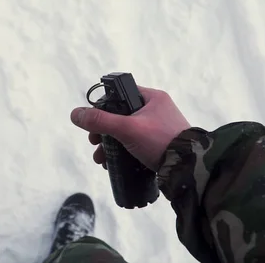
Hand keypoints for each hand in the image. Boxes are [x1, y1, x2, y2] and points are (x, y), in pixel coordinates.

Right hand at [70, 86, 190, 170]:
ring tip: (100, 159)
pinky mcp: (160, 146)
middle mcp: (157, 110)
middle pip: (120, 116)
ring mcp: (159, 129)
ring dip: (110, 145)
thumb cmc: (160, 141)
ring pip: (127, 133)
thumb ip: (100, 121)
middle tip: (94, 142)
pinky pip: (136, 145)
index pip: (121, 95)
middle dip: (103, 131)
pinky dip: (122, 153)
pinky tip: (113, 164)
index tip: (93, 123)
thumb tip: (75, 114)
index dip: (103, 107)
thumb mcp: (127, 129)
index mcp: (152, 98)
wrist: (188, 168)